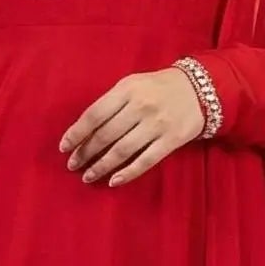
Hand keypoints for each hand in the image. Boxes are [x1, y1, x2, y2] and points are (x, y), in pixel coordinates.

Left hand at [60, 65, 208, 185]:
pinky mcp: (171, 140)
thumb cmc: (158, 87)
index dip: (76, 133)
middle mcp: (140, 107)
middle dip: (85, 153)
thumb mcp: (133, 84)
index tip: (64, 147)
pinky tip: (113, 181)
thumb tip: (85, 131)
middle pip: (105, 135)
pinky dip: (128, 173)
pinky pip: (145, 161)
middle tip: (73, 165)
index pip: (94, 114)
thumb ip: (112, 103)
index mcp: (127, 89)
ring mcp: (157, 125)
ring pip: (122, 151)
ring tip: (88, 176)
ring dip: (101, 166)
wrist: (201, 89)